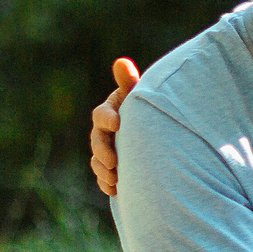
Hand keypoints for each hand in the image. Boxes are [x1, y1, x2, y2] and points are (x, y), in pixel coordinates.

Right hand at [89, 57, 138, 197]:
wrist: (156, 133)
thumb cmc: (147, 108)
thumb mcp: (139, 95)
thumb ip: (129, 82)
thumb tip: (121, 62)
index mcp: (110, 111)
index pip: (101, 114)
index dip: (107, 118)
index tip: (117, 123)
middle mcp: (104, 131)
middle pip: (97, 141)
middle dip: (103, 151)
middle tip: (113, 161)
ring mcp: (106, 150)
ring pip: (98, 161)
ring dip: (104, 170)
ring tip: (115, 178)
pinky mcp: (112, 167)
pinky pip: (104, 176)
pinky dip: (107, 183)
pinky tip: (115, 189)